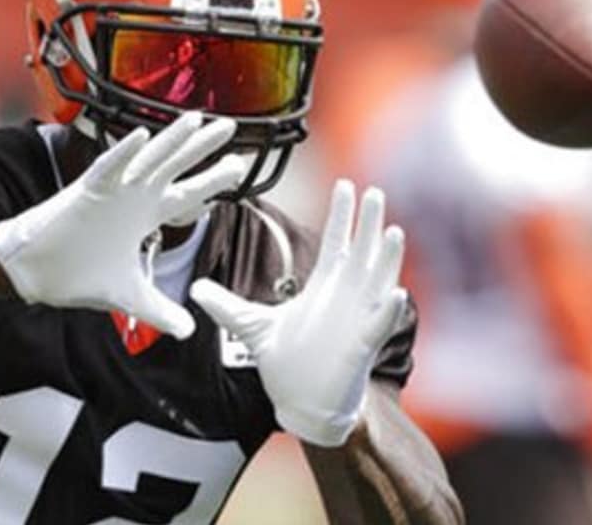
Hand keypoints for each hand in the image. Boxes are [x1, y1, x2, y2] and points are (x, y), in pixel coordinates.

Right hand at [0, 112, 244, 337]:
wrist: (37, 273)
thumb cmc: (78, 274)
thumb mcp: (130, 296)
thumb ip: (160, 310)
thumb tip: (188, 331)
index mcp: (146, 215)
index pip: (188, 195)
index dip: (213, 182)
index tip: (239, 167)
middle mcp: (134, 197)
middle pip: (176, 167)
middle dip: (203, 148)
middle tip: (229, 127)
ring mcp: (113, 192)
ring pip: (147, 159)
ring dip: (170, 140)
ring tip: (196, 120)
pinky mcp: (87, 192)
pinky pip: (107, 168)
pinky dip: (123, 153)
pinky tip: (140, 136)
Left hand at [191, 180, 408, 445]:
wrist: (305, 406)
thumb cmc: (288, 363)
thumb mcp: (253, 328)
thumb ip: (227, 306)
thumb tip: (196, 288)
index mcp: (324, 287)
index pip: (336, 242)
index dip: (342, 215)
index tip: (346, 184)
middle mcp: (346, 297)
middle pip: (361, 252)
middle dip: (367, 223)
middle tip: (373, 191)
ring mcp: (357, 320)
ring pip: (377, 282)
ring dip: (387, 259)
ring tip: (394, 231)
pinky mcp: (361, 346)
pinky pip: (379, 325)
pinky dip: (388, 310)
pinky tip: (395, 293)